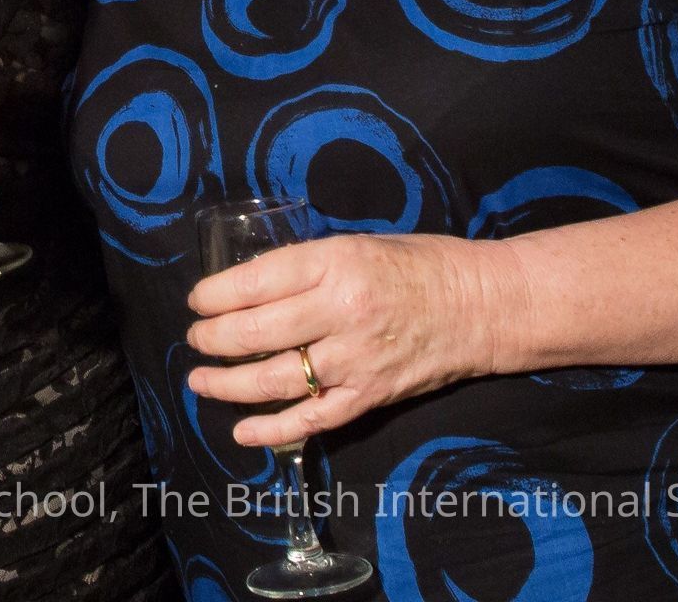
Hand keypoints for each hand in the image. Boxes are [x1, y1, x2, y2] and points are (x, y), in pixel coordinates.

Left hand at [182, 233, 512, 447]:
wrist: (483, 305)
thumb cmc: (421, 265)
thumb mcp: (359, 245)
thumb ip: (309, 266)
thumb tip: (252, 285)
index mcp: (336, 263)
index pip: (256, 281)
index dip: (215, 294)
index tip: (196, 301)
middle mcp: (340, 311)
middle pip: (255, 332)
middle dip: (212, 339)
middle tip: (195, 339)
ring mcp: (354, 359)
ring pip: (272, 380)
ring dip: (226, 384)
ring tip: (200, 380)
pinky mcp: (369, 396)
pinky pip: (311, 419)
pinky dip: (271, 431)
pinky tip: (242, 432)